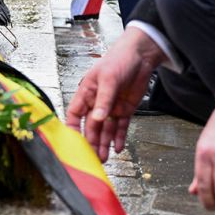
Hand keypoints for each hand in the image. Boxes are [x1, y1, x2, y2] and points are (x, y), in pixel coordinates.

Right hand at [66, 25, 167, 158]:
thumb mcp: (109, 79)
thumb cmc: (119, 60)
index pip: (74, 114)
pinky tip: (118, 148)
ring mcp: (111, 107)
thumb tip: (97, 118)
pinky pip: (121, 127)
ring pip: (106, 130)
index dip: (72, 129)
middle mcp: (97, 102)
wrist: (142, 55)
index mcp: (87, 93)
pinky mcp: (125, 109)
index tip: (73, 143)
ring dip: (104, 143)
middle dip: (91, 142)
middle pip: (92, 126)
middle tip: (92, 158)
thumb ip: (104, 100)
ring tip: (104, 158)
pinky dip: (119, 138)